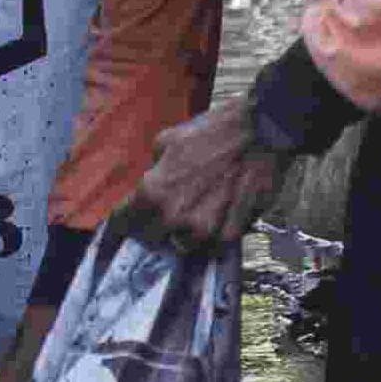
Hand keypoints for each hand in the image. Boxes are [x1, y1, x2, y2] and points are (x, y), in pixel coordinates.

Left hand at [131, 98, 291, 248]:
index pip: (126, 221)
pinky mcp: (232, 234)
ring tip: (188, 219)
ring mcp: (205, 230)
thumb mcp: (165, 142)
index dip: (124, 220)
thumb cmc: (209, 133)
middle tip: (157, 217)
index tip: (126, 220)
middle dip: (151, 228)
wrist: (257, 135)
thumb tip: (152, 183)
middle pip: (152, 238)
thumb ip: (154, 171)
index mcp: (153, 192)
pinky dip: (211, 238)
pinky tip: (213, 222)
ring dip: (181, 236)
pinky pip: (214, 247)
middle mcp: (175, 217)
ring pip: (183, 247)